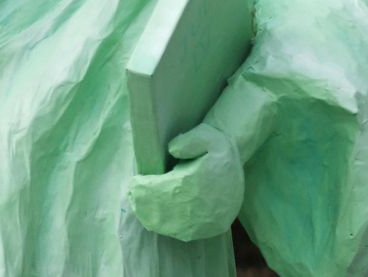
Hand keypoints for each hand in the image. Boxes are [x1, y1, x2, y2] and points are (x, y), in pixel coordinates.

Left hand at [128, 124, 243, 241]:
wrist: (235, 164)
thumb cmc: (216, 146)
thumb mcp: (207, 134)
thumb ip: (189, 140)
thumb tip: (172, 150)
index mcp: (203, 181)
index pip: (167, 189)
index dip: (147, 189)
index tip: (133, 183)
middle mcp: (206, 205)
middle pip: (168, 210)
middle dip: (146, 204)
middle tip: (132, 196)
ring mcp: (210, 221)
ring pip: (174, 226)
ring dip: (153, 218)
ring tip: (138, 207)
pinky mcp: (213, 229)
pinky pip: (185, 233)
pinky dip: (166, 227)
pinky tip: (153, 220)